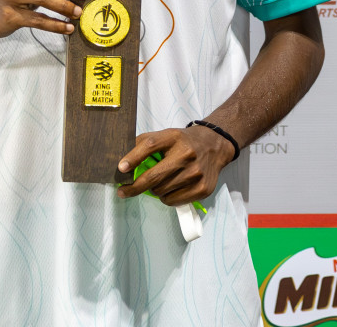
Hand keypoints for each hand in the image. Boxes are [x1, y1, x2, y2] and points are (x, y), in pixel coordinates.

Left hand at [115, 126, 232, 205]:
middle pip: (154, 177)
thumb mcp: (166, 136)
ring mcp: (196, 173)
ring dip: (155, 190)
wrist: (214, 146)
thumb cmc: (184, 142)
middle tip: (124, 191)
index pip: (150, 145)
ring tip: (160, 182)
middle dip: (135, 187)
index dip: (133, 157)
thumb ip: (145, 144)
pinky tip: (171, 188)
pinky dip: (166, 198)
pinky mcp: (202, 188)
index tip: (121, 168)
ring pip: (161, 192)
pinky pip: (173, 201)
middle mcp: (187, 154)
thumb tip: (122, 162)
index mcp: (174, 137)